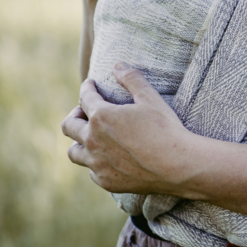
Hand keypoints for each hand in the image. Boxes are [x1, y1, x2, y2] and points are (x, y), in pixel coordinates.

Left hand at [61, 66, 198, 194]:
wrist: (178, 165)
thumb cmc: (165, 129)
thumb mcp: (150, 97)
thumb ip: (131, 78)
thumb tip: (117, 64)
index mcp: (102, 117)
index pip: (85, 97)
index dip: (88, 88)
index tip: (90, 85)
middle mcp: (93, 141)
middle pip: (69, 126)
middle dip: (76, 114)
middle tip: (86, 111)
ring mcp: (98, 164)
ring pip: (74, 152)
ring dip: (79, 141)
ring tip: (90, 136)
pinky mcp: (106, 181)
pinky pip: (91, 171)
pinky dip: (95, 162)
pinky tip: (107, 157)